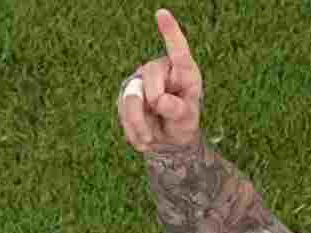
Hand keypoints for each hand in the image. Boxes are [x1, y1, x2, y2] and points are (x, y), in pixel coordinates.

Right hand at [117, 9, 202, 152]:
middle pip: (150, 74)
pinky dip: (133, 130)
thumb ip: (179, 110)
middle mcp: (160, 70)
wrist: (165, 140)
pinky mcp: (126, 93)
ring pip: (132, 96)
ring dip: (141, 122)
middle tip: (165, 115)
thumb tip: (160, 101)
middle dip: (157, 101)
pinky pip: (122, 110)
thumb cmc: (182, 124)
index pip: (179, 51)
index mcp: (183, 72)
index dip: (170, 32)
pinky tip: (144, 136)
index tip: (162, 13)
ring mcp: (140, 80)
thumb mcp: (187, 121)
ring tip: (152, 137)